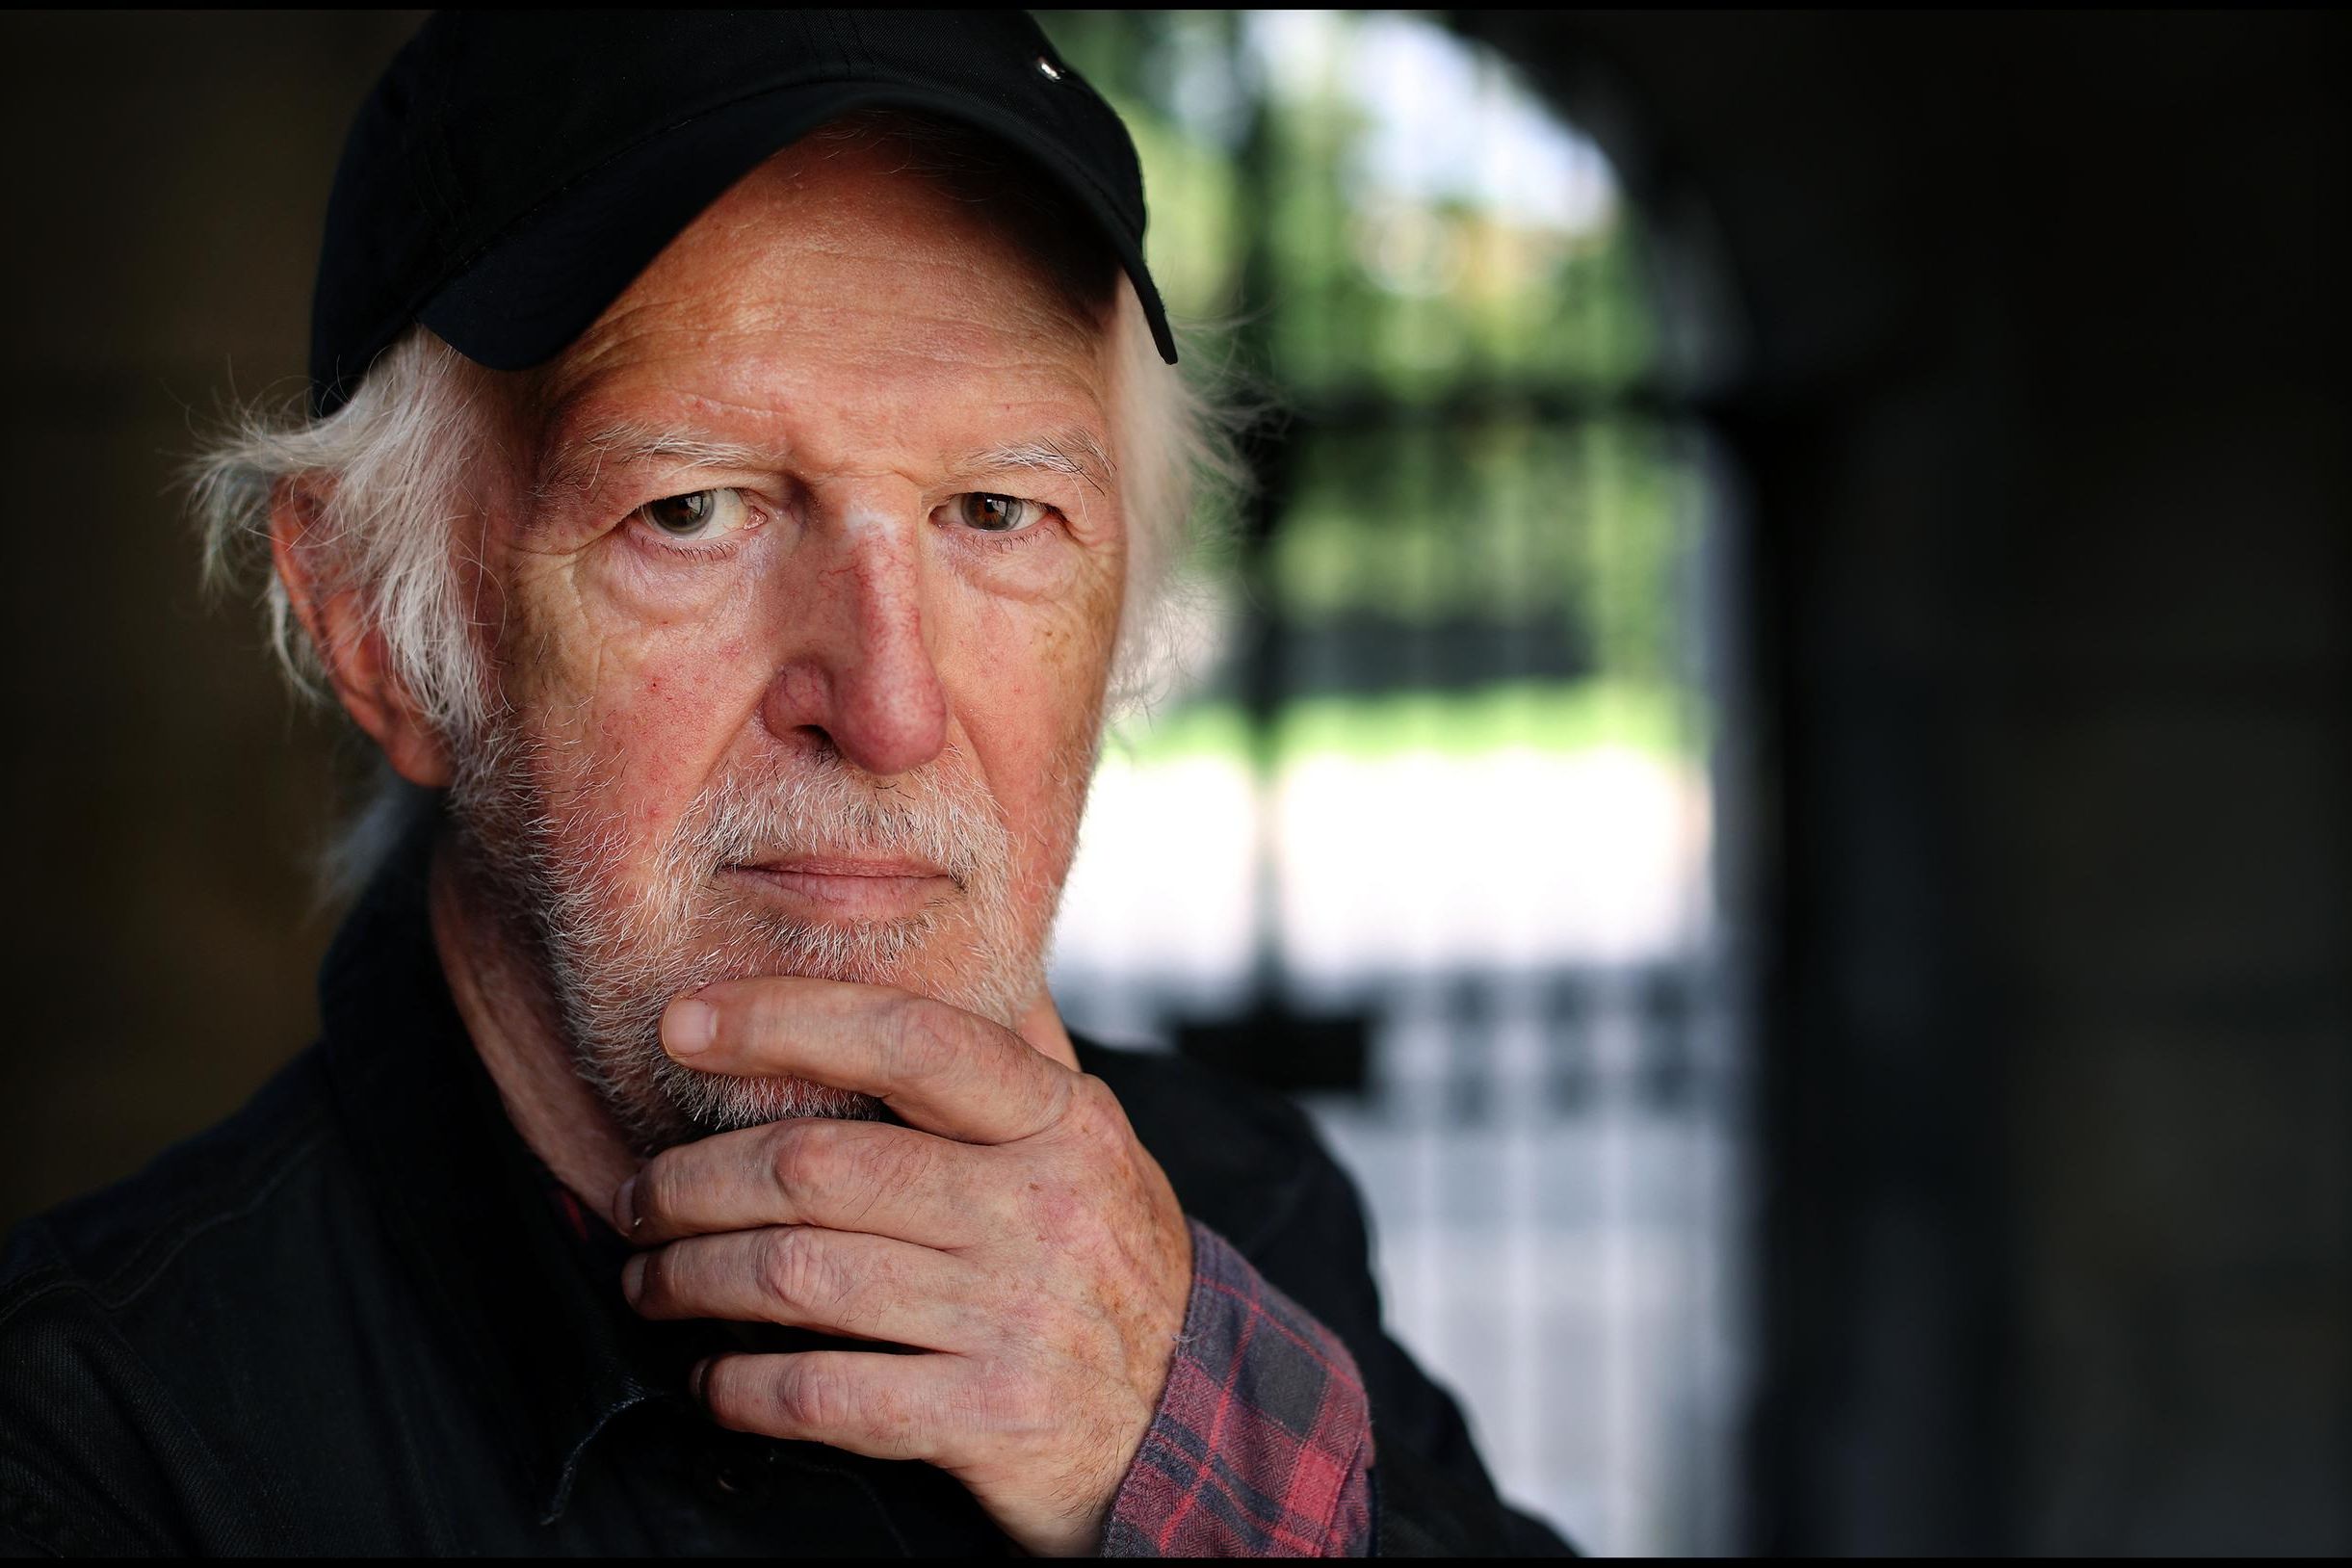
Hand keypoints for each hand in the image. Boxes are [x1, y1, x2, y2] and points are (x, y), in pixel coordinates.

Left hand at [610, 978, 1193, 1556]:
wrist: (1185, 1413)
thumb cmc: (1101, 1253)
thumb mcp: (1086, 1138)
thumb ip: (1010, 1051)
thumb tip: (938, 940)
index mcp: (1056, 1120)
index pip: (909, 1039)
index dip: (783, 1019)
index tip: (682, 1022)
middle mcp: (1041, 1209)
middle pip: (817, 1168)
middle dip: (693, 1179)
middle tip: (637, 1196)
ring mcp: (1018, 1318)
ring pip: (799, 1279)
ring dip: (691, 1279)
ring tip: (651, 1280)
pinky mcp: (992, 1420)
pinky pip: (826, 1397)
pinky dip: (742, 1389)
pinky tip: (712, 1380)